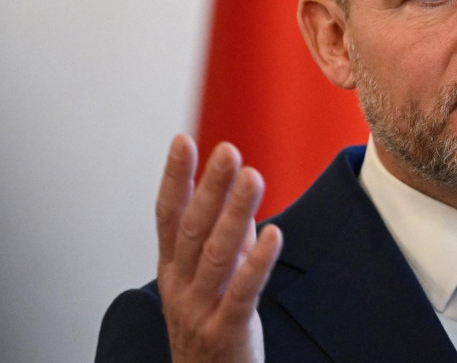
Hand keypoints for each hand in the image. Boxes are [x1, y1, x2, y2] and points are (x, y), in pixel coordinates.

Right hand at [155, 135, 282, 361]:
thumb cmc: (210, 329)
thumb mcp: (210, 280)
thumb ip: (225, 241)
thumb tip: (240, 197)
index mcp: (172, 269)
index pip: (167, 215)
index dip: (174, 177)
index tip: (182, 140)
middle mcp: (179, 286)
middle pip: (192, 228)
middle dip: (210, 186)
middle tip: (228, 150)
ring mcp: (199, 310)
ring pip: (217, 255)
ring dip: (235, 213)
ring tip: (252, 177)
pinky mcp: (225, 331)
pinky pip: (242, 292)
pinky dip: (257, 262)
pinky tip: (274, 233)